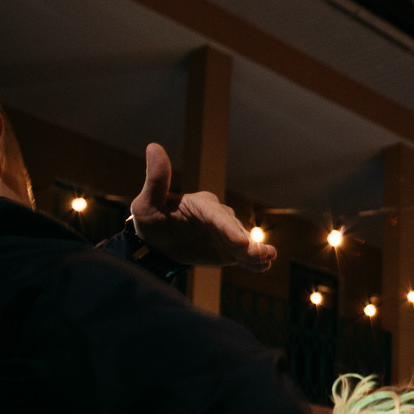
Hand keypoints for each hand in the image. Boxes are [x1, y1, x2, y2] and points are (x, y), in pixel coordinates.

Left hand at [131, 144, 275, 270]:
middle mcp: (217, 217)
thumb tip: (153, 146)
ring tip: (267, 260)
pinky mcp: (228, 249)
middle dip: (247, 243)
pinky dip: (253, 261)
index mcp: (201, 204)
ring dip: (255, 251)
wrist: (155, 244)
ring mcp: (224, 233)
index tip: (240, 242)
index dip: (229, 229)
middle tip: (259, 255)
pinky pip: (242, 254)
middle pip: (234, 229)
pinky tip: (264, 267)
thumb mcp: (147, 202)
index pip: (217, 215)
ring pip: (242, 242)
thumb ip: (156, 179)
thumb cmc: (150, 220)